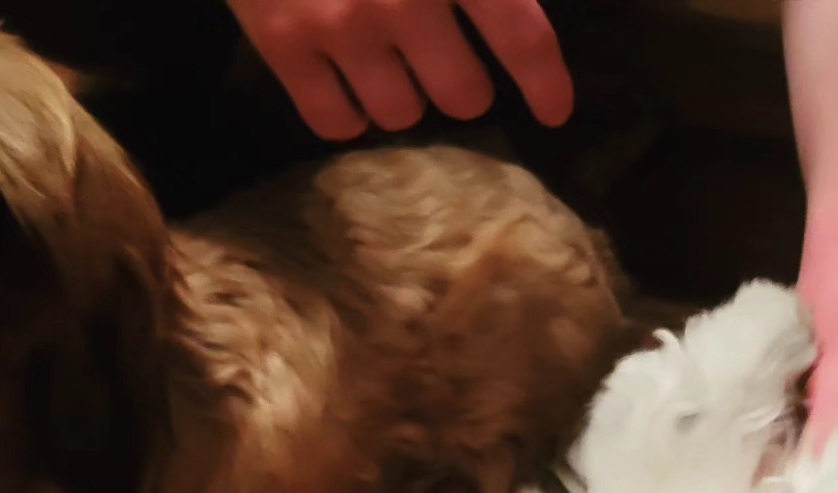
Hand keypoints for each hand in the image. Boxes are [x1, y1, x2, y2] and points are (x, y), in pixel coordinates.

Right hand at [227, 0, 572, 140]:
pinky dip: (348, 112)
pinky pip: (336, 123)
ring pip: (401, 113)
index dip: (546, 82)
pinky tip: (346, 80)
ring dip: (403, 94)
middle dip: (461, 82)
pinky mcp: (282, 44)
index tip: (555, 110)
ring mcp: (339, 25)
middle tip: (445, 61)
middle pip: (462, 96)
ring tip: (386, 60)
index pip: (521, 36)